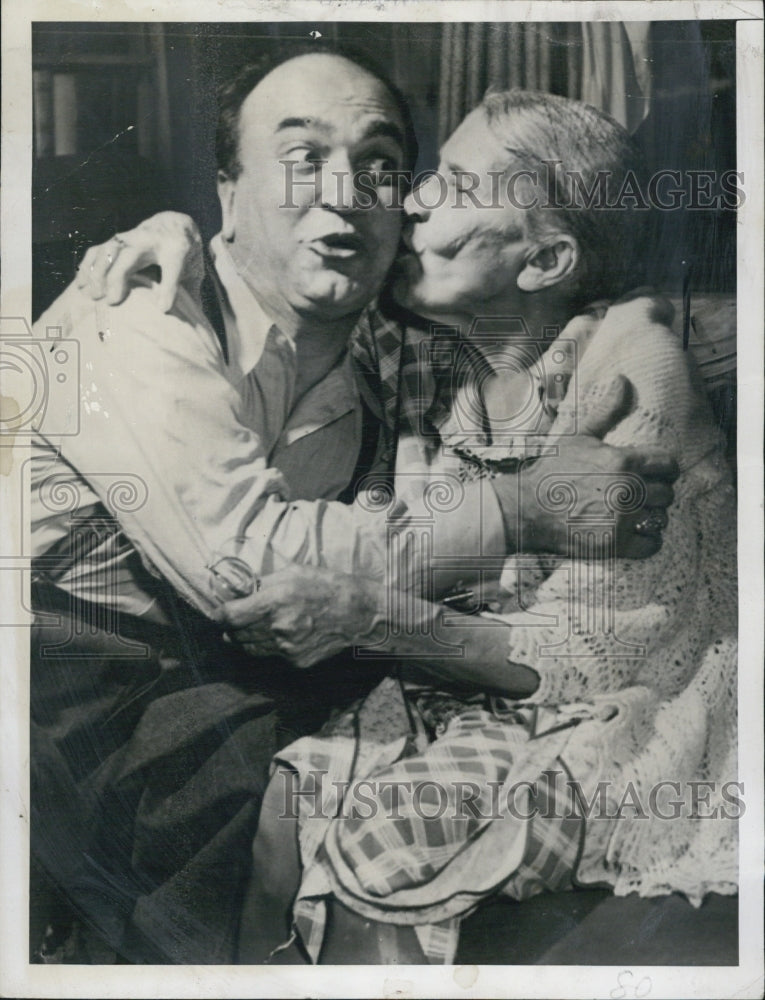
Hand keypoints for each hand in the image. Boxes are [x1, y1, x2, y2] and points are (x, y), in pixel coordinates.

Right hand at [75, 212, 202, 312]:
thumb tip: (192, 323)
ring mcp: (131, 238)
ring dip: (97, 272)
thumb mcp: (194, 272)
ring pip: (109, 250)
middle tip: (110, 302)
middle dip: (118, 277)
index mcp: (175, 249)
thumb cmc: (184, 256)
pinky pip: (97, 250)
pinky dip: (87, 266)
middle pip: (130, 255)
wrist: (174, 225)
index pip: (172, 268)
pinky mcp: (117, 241)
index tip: (162, 309)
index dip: (168, 288)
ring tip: (91, 295)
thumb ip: (191, 293)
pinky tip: (80, 285)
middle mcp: (150, 240)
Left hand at [213, 565, 383, 668]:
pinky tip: (274, 636)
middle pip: (237, 634)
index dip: (219, 615)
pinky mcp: (296, 661)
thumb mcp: (293, 573)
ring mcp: (287, 648)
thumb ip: (264, 584)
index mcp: (274, 602)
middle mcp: (278, 628)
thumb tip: (241, 591)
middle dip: (231, 627)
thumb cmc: (326, 586)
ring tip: (246, 630)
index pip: (231, 615)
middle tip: (231, 621)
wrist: (357, 613)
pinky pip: (271, 655)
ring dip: (244, 639)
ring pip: (250, 648)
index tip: (217, 614)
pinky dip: (268, 646)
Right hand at [491, 375, 678, 558]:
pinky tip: (631, 533)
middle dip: (654, 493)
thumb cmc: (551, 471)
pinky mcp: (616, 544)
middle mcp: (626, 489)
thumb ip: (608, 411)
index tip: (651, 475)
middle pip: (667, 493)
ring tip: (629, 514)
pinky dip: (647, 541)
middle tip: (634, 496)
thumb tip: (623, 381)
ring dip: (650, 517)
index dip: (663, 470)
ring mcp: (621, 519)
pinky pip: (652, 544)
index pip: (668, 465)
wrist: (525, 509)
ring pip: (660, 518)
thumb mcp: (579, 437)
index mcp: (622, 460)